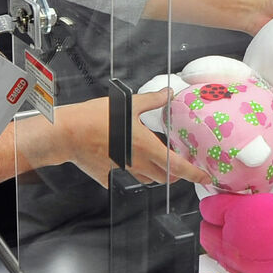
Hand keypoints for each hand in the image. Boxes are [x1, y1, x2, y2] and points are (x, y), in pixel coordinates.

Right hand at [55, 90, 210, 186]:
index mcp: (146, 147)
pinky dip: (131, 173)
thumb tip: (168, 92)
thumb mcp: (129, 104)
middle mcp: (138, 164)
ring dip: (155, 174)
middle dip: (174, 174)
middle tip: (178, 165)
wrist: (67, 134)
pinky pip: (125, 179)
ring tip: (155, 162)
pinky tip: (126, 161)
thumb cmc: (96, 118)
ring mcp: (122, 173)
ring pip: (147, 180)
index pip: (178, 167)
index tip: (205, 178)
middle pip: (164, 177)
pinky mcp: (108, 178)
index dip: (194, 174)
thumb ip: (153, 100)